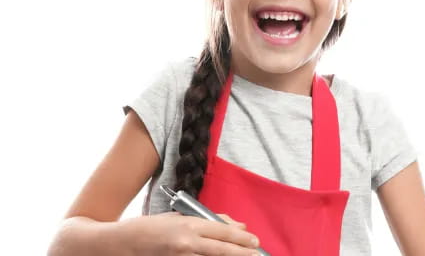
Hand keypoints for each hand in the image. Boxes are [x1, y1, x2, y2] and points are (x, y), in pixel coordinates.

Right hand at [119, 211, 260, 254]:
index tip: (254, 241)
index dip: (240, 237)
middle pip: (222, 249)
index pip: (221, 231)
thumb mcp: (179, 217)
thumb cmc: (150, 228)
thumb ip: (207, 221)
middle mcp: (186, 242)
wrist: (122, 243)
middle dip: (242, 252)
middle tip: (257, 254)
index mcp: (188, 225)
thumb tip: (234, 224)